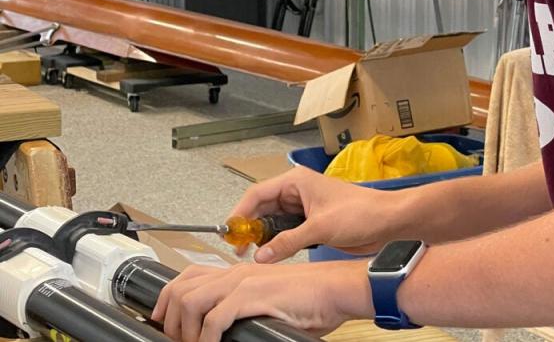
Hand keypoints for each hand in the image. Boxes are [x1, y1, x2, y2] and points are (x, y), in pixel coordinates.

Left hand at [151, 260, 372, 341]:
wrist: (336, 288)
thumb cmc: (312, 297)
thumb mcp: (270, 298)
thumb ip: (246, 307)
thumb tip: (225, 329)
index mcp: (239, 271)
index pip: (189, 276)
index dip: (168, 298)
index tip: (164, 320)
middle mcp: (236, 272)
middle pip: (181, 288)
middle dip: (172, 320)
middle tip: (178, 340)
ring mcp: (243, 282)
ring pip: (191, 301)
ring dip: (186, 330)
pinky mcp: (253, 295)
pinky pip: (214, 319)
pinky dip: (206, 338)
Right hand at [230, 166, 400, 262]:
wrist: (388, 221)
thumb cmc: (362, 212)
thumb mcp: (320, 227)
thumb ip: (288, 242)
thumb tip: (261, 255)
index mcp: (297, 181)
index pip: (257, 194)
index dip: (240, 212)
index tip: (230, 230)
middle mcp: (297, 192)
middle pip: (262, 208)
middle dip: (250, 227)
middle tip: (239, 248)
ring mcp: (304, 207)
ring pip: (273, 222)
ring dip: (263, 237)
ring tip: (252, 253)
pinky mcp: (312, 222)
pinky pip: (287, 231)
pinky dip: (277, 242)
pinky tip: (271, 254)